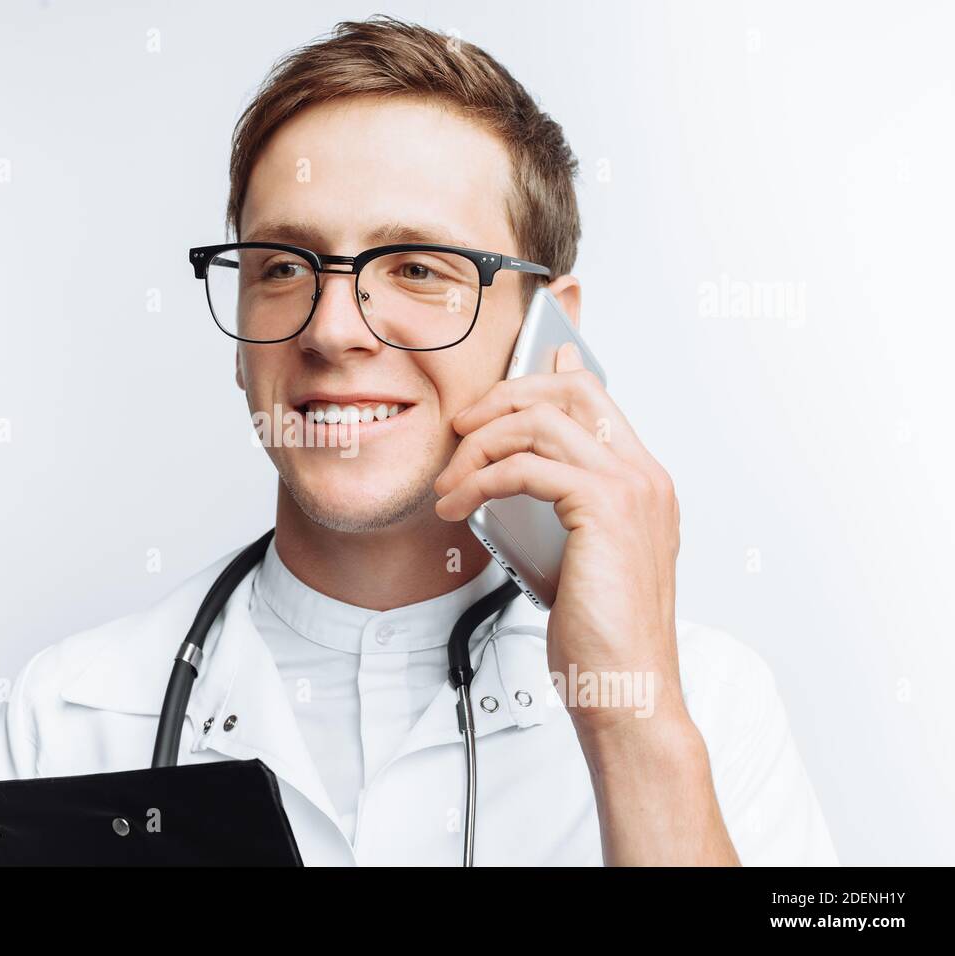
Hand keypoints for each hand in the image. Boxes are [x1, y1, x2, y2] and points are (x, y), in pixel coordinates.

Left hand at [433, 342, 685, 735]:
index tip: (490, 399)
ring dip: (479, 446)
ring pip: (539, 423)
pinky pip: (525, 468)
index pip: (594, 398)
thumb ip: (560, 507)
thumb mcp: (579, 557)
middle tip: (460, 430)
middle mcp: (645, 477)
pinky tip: (456, 506)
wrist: (625, 688)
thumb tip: (521, 472)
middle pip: (569, 392)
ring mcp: (630, 489)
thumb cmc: (601, 636)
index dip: (539, 383)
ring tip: (448, 484)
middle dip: (504, 399)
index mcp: (644, 483)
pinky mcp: (604, 509)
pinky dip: (479, 481)